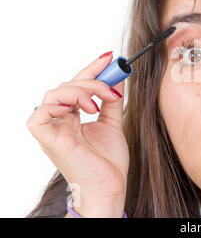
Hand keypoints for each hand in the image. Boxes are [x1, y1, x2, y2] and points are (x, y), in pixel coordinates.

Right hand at [27, 52, 128, 216]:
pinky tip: (79, 108)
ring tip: (97, 104)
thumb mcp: (113, 123)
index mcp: (72, 117)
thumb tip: (117, 78)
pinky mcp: (48, 139)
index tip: (109, 58)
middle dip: (92, 80)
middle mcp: (60, 121)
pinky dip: (57, 104)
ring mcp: (52, 130)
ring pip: (55, 94)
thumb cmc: (108, 162)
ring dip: (80, 91)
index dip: (91, 69)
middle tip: (112, 86)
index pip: (77, 85)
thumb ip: (112, 101)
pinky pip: (39, 115)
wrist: (109, 186)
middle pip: (67, 86)